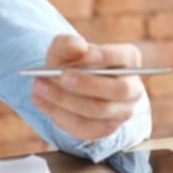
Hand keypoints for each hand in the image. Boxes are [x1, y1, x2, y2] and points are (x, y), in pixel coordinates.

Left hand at [31, 34, 146, 141]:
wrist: (65, 87)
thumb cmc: (69, 63)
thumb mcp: (63, 48)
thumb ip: (68, 43)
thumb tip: (78, 48)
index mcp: (128, 60)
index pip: (126, 57)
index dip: (107, 56)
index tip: (85, 55)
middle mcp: (131, 88)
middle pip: (119, 90)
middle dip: (87, 83)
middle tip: (60, 77)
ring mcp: (121, 111)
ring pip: (98, 110)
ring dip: (65, 99)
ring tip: (40, 87)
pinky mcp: (105, 129)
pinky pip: (84, 126)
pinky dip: (59, 114)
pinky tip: (42, 102)